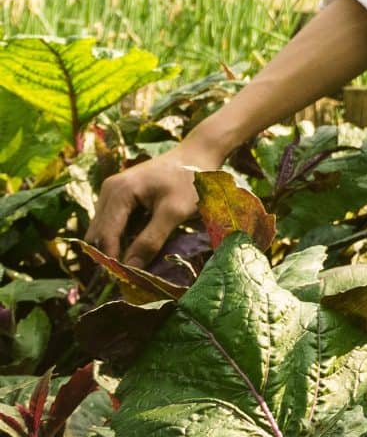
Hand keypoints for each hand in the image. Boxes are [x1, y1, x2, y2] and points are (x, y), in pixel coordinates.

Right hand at [87, 148, 206, 266]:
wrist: (198, 154)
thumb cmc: (190, 181)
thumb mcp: (174, 212)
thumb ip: (151, 240)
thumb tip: (130, 268)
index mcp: (119, 192)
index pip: (105, 236)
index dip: (112, 261)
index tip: (125, 282)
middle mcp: (109, 191)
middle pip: (99, 235)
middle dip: (111, 256)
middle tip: (131, 276)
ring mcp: (112, 192)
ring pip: (104, 231)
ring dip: (117, 247)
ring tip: (138, 262)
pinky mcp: (119, 196)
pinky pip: (113, 223)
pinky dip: (123, 237)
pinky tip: (141, 244)